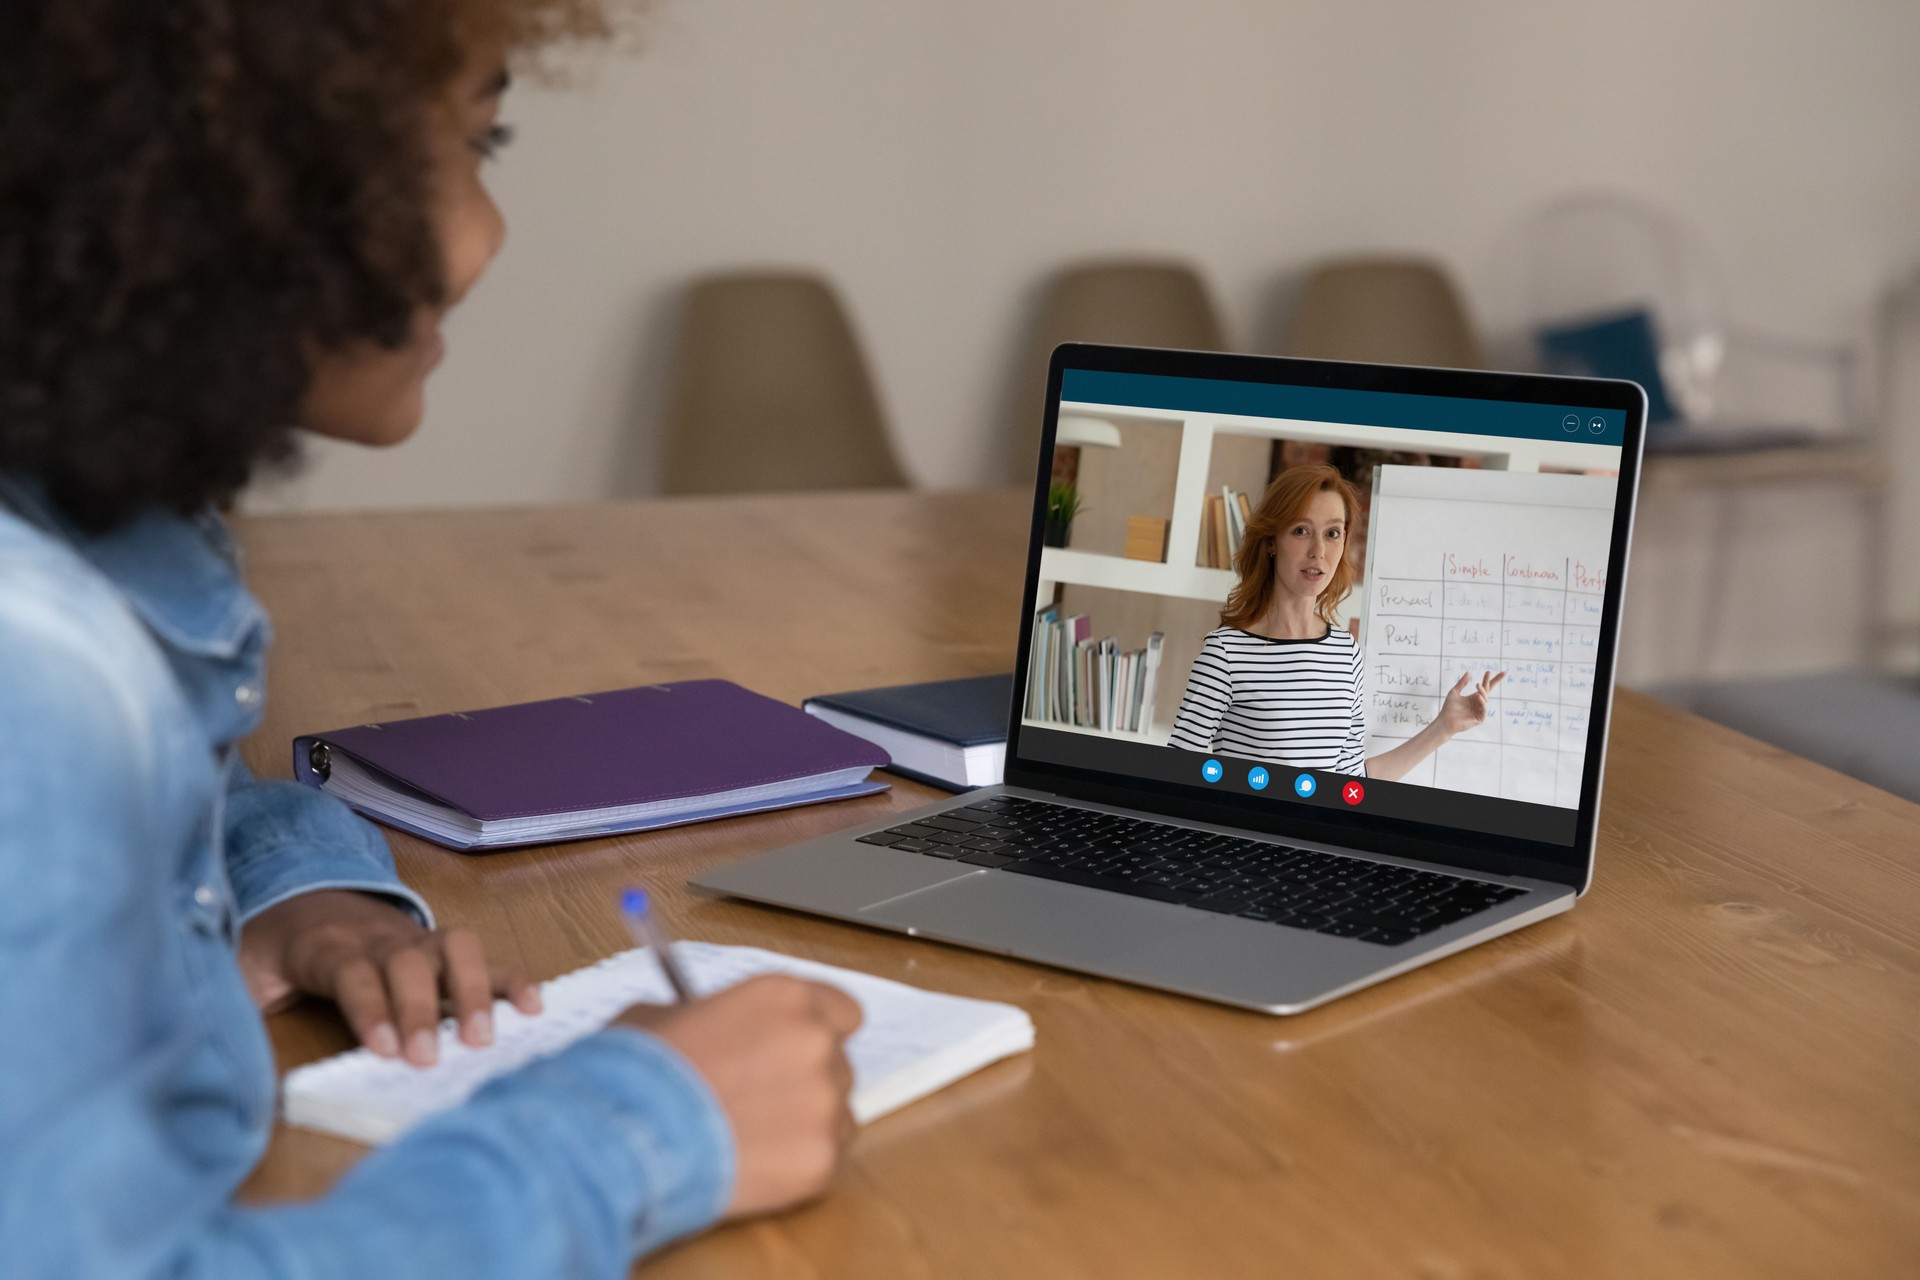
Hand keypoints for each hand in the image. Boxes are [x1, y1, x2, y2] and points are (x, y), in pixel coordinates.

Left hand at [239, 890, 540, 1065]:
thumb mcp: (236, 969)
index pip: (352, 972)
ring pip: (454, 947)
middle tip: (431, 1059)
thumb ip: (229, 999)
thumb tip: (213, 1042)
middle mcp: (378, 936)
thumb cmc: (271, 949)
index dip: (370, 1007)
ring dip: (475, 990)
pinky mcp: (441, 945)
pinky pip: (483, 953)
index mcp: (326, 946)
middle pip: (408, 962)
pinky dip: (511, 978)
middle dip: (422, 1008)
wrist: (298, 897)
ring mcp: (416, 936)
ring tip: (483, 1038)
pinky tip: (533, 1007)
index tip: (386, 1048)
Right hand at [617, 975, 861, 1218]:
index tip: (794, 1050)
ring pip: (836, 1114)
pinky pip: (826, 1159)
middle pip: (837, 1063)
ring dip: (804, 1124)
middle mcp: (816, 1041)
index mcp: (785, 996)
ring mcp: (823, 1103)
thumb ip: (708, 1016)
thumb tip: (708, 1024)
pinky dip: (797, 1165)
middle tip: (758, 1101)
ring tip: (749, 1138)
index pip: (841, 1012)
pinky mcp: (820, 1160)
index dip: (817, 1032)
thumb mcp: (663, 1017)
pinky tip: (753, 1164)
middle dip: (804, 1081)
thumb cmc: (634, 1074)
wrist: (623, 1139)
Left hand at [1435, 669, 1505, 737]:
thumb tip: (1469, 673)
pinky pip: (1484, 710)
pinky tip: (1478, 697)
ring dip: (1482, 692)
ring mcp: (1480, 711)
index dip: (1488, 679)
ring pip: (1485, 699)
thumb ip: (1462, 683)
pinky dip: (1482, 703)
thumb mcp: (1454, 692)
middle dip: (1491, 681)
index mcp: (1474, 697)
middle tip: (1488, 672)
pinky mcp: (1480, 719)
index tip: (1489, 670)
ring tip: (1477, 685)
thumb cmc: (1449, 708)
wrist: (1445, 721)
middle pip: (1488, 691)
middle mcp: (1479, 703)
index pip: (1484, 687)